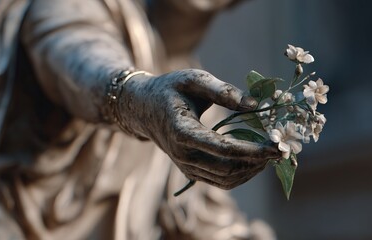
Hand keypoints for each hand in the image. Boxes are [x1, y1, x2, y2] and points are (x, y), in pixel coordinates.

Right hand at [117, 69, 280, 189]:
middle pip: (229, 169)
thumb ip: (223, 90)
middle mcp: (183, 155)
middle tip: (281, 149)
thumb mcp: (193, 79)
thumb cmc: (169, 89)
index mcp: (182, 132)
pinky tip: (255, 159)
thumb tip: (256, 104)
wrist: (143, 107)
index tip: (279, 146)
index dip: (255, 150)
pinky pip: (220, 180)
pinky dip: (241, 173)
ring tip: (271, 154)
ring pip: (226, 180)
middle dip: (258, 162)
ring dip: (252, 170)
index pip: (225, 150)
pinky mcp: (190, 171)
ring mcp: (186, 166)